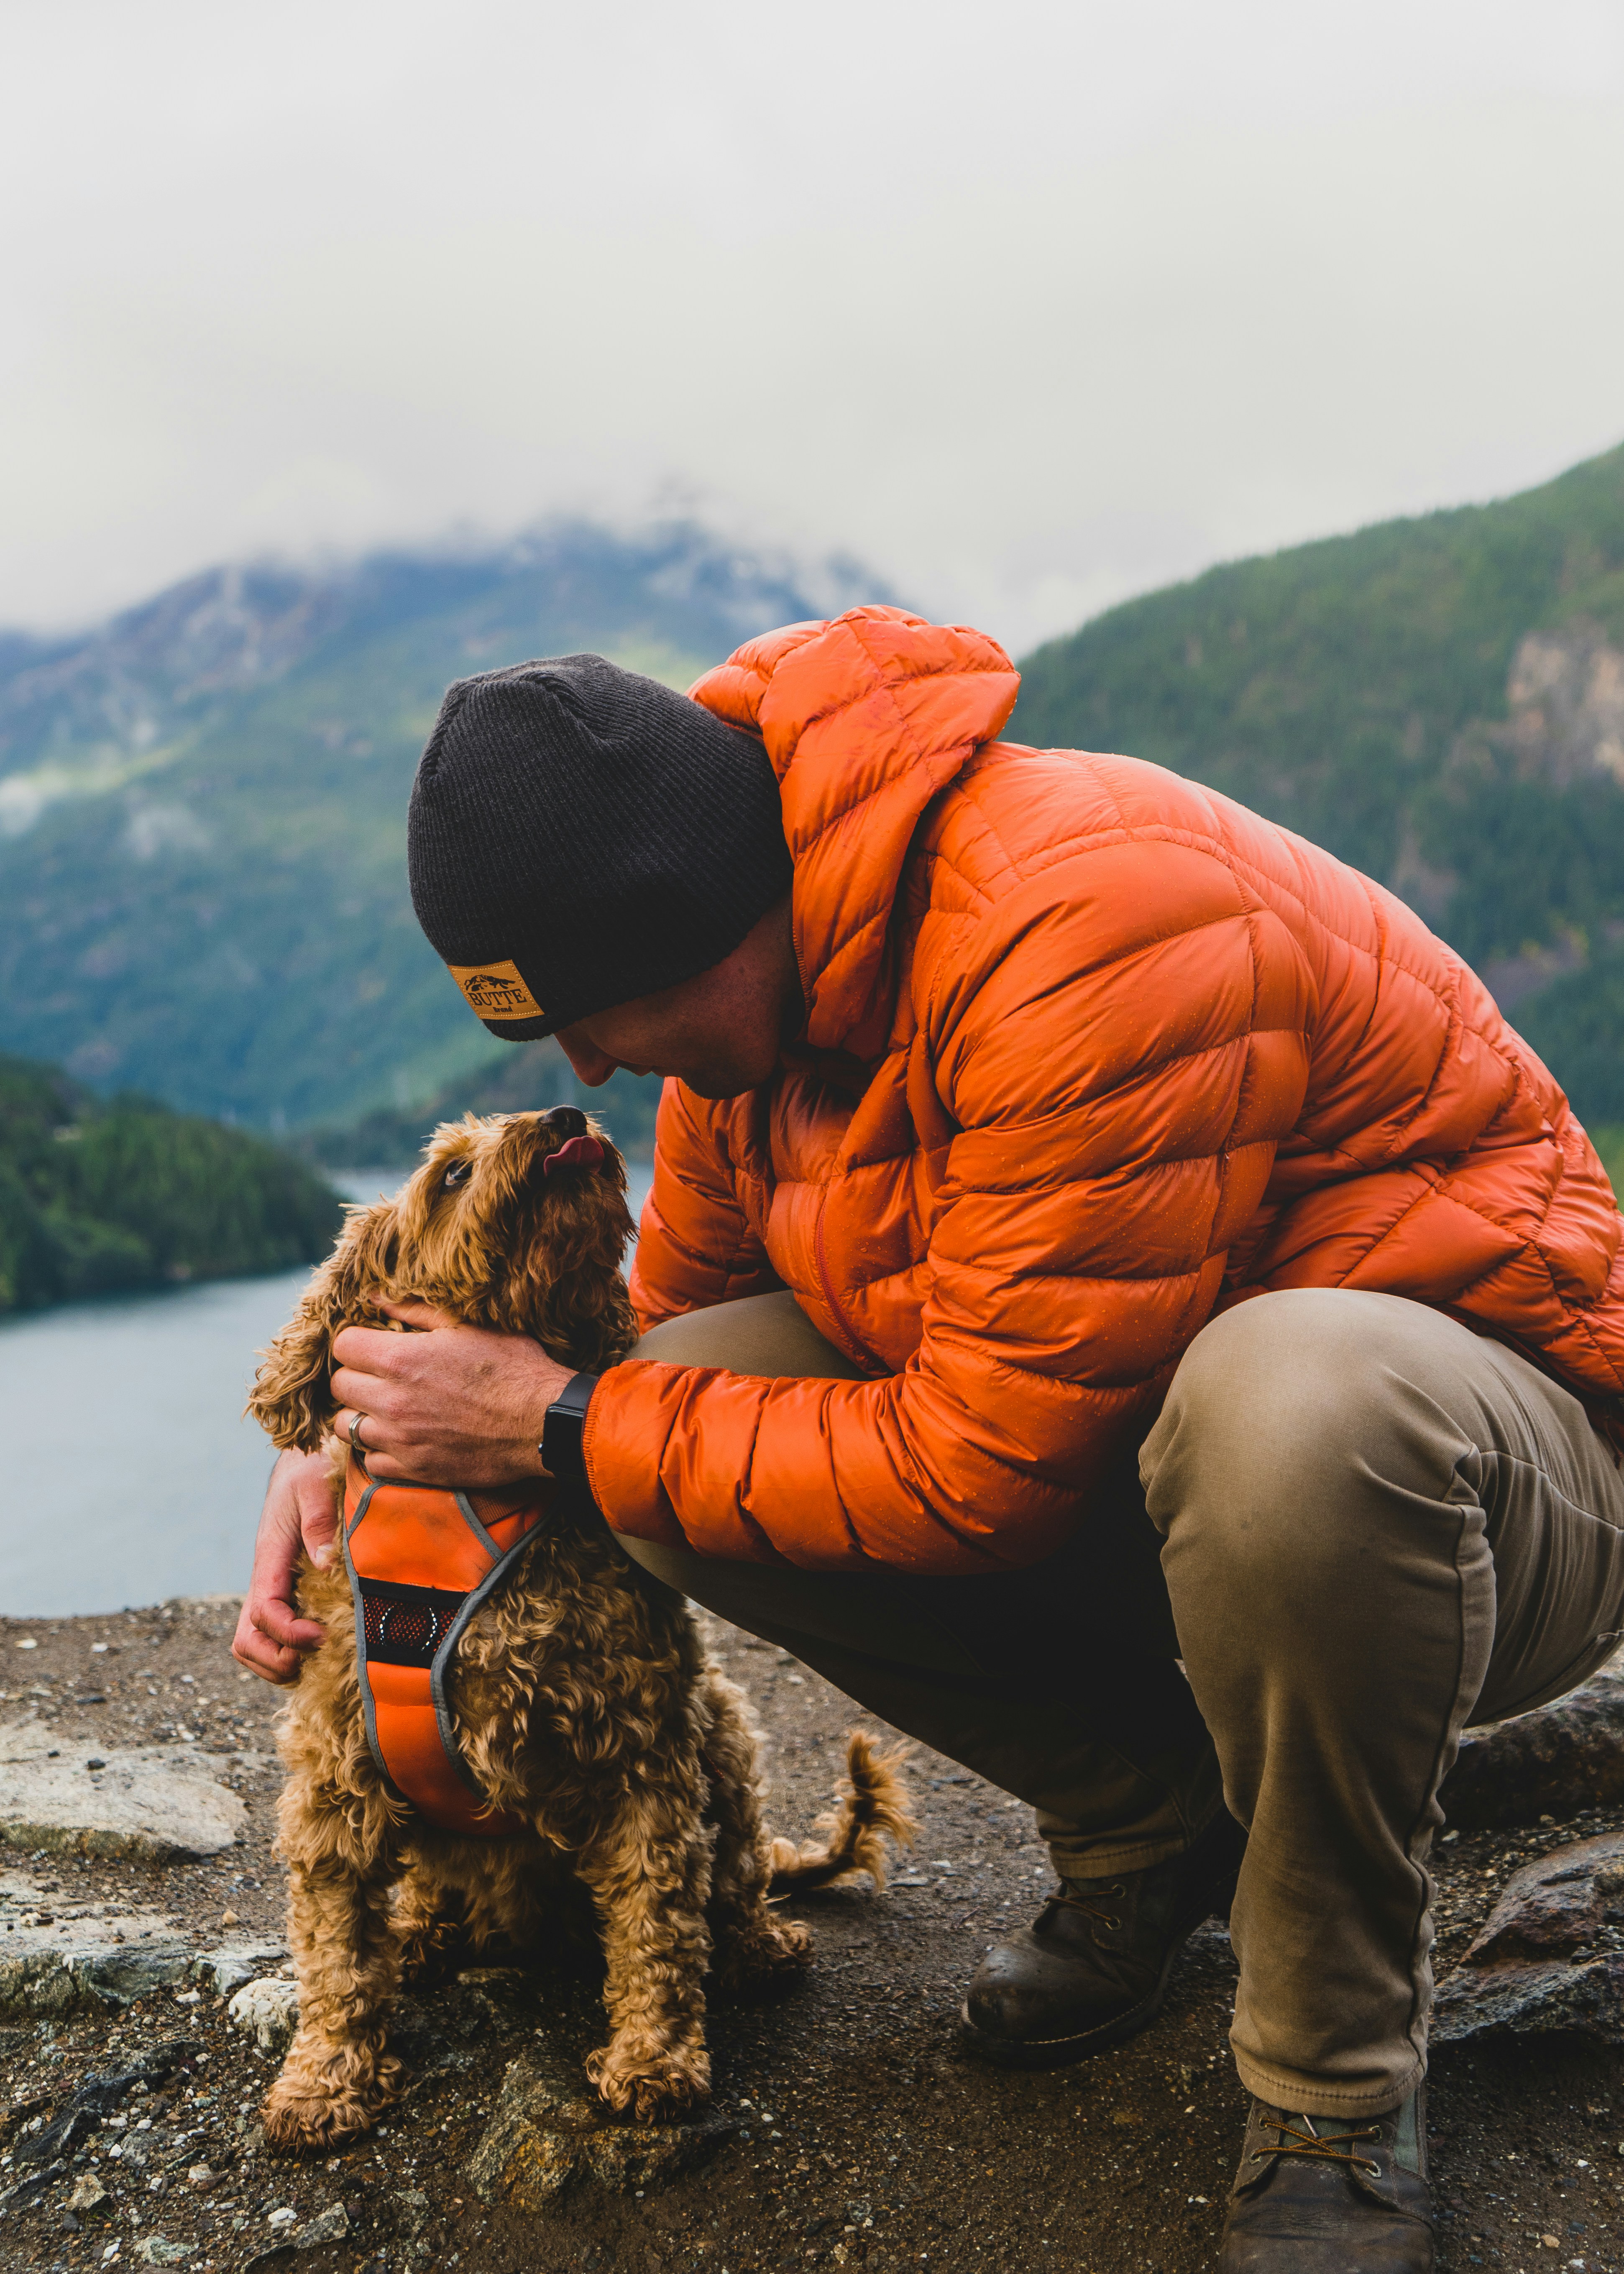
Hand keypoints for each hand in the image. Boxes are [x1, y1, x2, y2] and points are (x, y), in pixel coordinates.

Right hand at [232, 1446, 342, 1683]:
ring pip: (253, 1644)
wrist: (301, 1465)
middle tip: (316, 1653)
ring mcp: (271, 1589)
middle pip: (247, 1640)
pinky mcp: (284, 1592)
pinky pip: (270, 1636)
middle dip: (276, 1660)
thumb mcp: (315, 1487)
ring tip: (316, 1657)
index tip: (319, 1636)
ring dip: (278, 1663)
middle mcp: (265, 1580)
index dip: (288, 1633)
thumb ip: (319, 1522)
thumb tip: (324, 1564)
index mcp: (270, 1558)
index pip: (263, 1611)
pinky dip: (286, 1653)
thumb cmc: (309, 1473)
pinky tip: (319, 1649)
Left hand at [329, 1300, 574, 1487]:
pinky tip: (401, 1436)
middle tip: (381, 1375)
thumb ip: (414, 1310)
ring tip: (387, 1407)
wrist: (543, 1422)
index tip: (373, 1345)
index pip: (342, 1346)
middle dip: (355, 1376)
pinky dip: (379, 1449)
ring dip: (362, 1414)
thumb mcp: (466, 1326)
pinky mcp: (414, 1469)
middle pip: (339, 1386)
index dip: (356, 1342)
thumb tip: (375, 1296)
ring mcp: (400, 1439)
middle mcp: (391, 1401)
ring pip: (346, 1426)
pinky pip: (370, 1461)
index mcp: (401, 1359)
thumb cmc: (511, 1367)